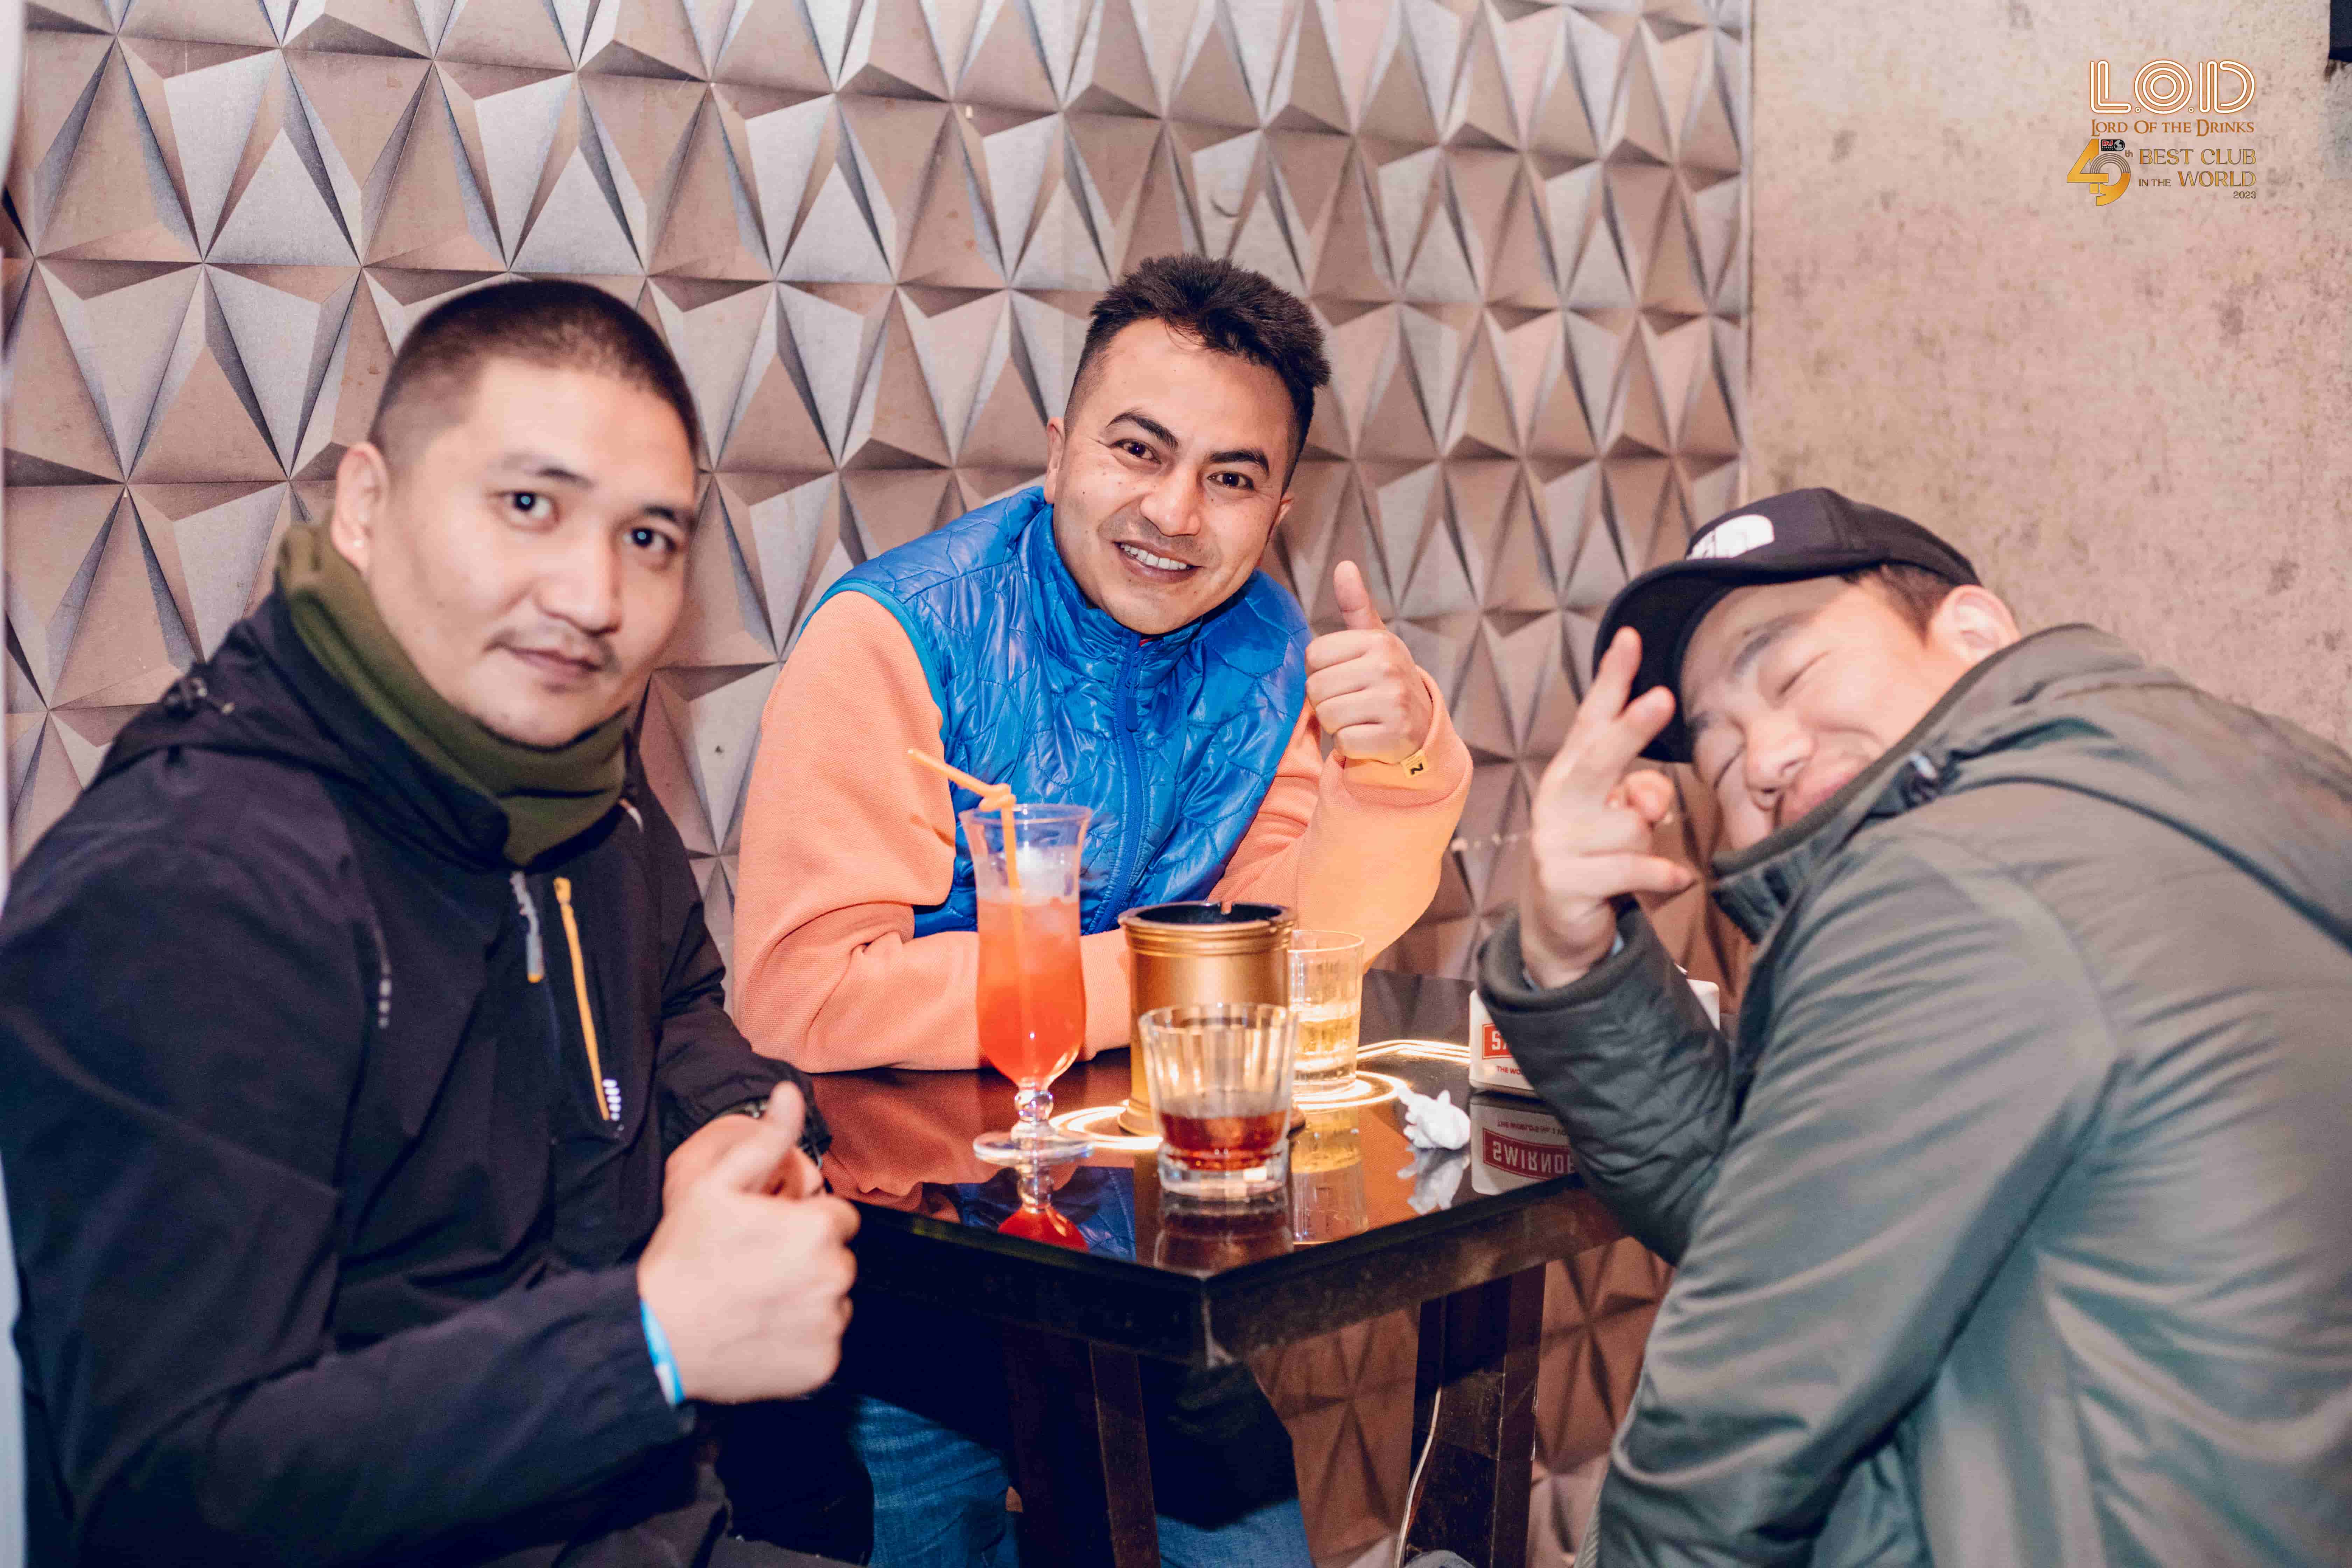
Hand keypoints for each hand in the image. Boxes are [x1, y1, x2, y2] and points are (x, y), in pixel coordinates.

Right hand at [637, 1083, 857, 1403]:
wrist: (657, 1337)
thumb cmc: (684, 1257)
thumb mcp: (716, 1184)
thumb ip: (765, 1139)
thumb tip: (789, 1093)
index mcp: (817, 1229)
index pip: (836, 1217)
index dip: (801, 1222)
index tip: (767, 1234)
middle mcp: (835, 1276)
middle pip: (836, 1257)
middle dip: (805, 1258)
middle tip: (756, 1268)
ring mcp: (829, 1324)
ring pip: (831, 1299)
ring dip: (805, 1297)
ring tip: (756, 1300)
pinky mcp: (823, 1365)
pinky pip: (824, 1341)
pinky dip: (801, 1338)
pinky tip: (762, 1331)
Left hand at [1305, 561, 1435, 764]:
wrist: (1421, 725)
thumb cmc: (1384, 679)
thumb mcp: (1373, 641)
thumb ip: (1355, 605)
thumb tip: (1344, 565)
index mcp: (1378, 641)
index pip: (1314, 655)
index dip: (1320, 670)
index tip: (1343, 676)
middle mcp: (1388, 667)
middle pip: (1316, 688)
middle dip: (1326, 700)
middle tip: (1352, 701)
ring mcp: (1394, 703)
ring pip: (1327, 716)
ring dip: (1336, 724)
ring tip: (1359, 717)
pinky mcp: (1393, 737)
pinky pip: (1343, 743)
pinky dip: (1350, 746)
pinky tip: (1368, 736)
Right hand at [1518, 627, 1697, 988]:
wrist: (1559, 928)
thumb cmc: (1598, 856)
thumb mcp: (1621, 818)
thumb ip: (1640, 795)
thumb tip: (1649, 797)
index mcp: (1570, 773)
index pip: (1592, 719)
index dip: (1612, 679)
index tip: (1630, 637)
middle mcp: (1558, 800)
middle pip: (1600, 757)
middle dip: (1633, 728)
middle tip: (1663, 698)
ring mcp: (1556, 842)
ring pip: (1632, 826)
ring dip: (1647, 844)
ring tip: (1627, 862)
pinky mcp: (1565, 882)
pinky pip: (1635, 870)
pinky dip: (1664, 877)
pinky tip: (1674, 881)